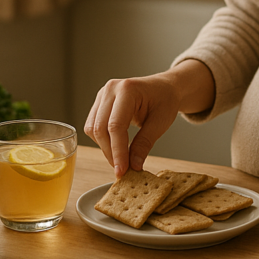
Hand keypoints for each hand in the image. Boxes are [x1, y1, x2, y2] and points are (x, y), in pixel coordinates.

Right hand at [83, 60, 215, 176]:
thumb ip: (145, 143)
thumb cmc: (165, 100)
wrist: (164, 87)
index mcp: (128, 89)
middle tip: (122, 170)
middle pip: (100, 128)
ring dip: (105, 147)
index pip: (115, 126)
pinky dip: (103, 140)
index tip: (122, 171)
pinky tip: (116, 147)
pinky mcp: (100, 102)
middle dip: (110, 152)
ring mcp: (103, 94)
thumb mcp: (161, 122)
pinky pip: (93, 125)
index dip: (117, 151)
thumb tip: (133, 166)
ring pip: (93, 128)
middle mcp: (111, 89)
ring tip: (121, 159)